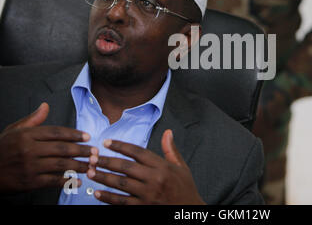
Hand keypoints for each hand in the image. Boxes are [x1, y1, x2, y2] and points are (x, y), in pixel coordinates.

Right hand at [0, 102, 95, 193]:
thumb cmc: (2, 150)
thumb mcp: (14, 130)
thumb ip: (33, 120)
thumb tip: (45, 106)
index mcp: (27, 135)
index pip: (57, 132)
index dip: (74, 134)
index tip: (87, 136)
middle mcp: (29, 150)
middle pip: (62, 148)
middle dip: (82, 150)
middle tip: (94, 152)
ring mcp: (30, 166)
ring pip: (61, 164)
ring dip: (79, 165)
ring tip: (91, 165)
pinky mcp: (30, 182)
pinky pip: (53, 181)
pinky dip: (67, 181)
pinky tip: (78, 180)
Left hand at [87, 129, 204, 204]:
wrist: (189, 210)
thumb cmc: (185, 188)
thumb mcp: (182, 167)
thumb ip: (171, 150)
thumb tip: (167, 132)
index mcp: (163, 166)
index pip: (138, 152)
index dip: (121, 146)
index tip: (106, 142)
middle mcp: (155, 179)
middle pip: (126, 167)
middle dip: (107, 161)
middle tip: (92, 157)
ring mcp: (148, 195)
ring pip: (121, 184)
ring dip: (103, 177)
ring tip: (89, 172)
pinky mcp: (143, 208)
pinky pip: (122, 202)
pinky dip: (108, 197)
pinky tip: (97, 193)